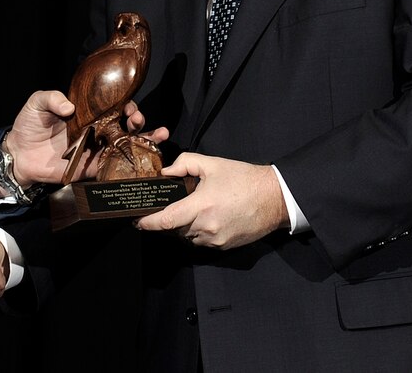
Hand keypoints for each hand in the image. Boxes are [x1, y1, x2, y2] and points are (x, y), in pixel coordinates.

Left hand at [5, 91, 168, 185]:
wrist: (18, 155)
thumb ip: (52, 98)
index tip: (128, 106)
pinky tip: (144, 159)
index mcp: (87, 113)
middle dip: (138, 120)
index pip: (112, 105)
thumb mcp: (37, 103)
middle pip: (124, 124)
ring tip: (158, 136)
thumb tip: (70, 107)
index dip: (124, 104)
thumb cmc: (28, 125)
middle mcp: (95, 130)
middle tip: (138, 119)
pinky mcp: (90, 168)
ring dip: (144, 140)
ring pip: (125, 144)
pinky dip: (129, 164)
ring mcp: (94, 149)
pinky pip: (113, 166)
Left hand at [134, 154, 287, 248]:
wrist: (274, 198)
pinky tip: (208, 216)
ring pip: (188, 237)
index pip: (166, 221)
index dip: (148, 223)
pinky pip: (203, 241)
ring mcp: (216, 240)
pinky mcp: (225, 247)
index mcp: (201, 206)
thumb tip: (167, 172)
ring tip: (193, 209)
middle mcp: (206, 227)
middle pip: (175, 229)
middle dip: (168, 220)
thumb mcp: (212, 164)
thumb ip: (185, 163)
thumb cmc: (244, 179)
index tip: (137, 221)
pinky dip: (199, 231)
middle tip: (169, 206)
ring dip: (184, 226)